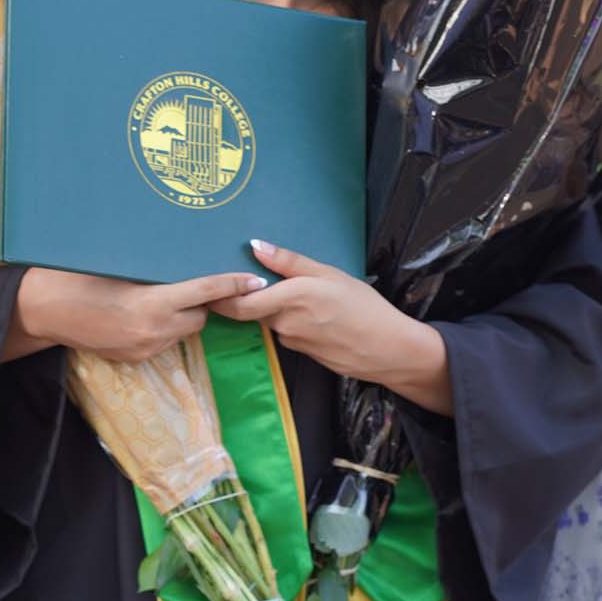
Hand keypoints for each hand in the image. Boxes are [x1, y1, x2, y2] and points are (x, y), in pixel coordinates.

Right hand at [14, 267, 267, 363]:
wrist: (45, 310)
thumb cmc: (77, 277)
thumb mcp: (120, 266)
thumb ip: (155, 270)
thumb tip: (184, 262)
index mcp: (152, 303)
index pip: (205, 291)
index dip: (233, 285)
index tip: (256, 281)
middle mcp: (154, 330)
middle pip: (200, 316)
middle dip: (202, 302)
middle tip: (193, 283)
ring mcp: (145, 348)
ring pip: (183, 331)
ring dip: (182, 316)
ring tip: (163, 297)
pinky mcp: (135, 359)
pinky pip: (163, 342)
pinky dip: (162, 328)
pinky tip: (142, 314)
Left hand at [212, 240, 452, 413]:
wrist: (389, 349)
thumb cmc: (364, 306)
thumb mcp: (330, 274)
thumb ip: (290, 262)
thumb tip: (256, 246)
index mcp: (290, 300)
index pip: (238, 304)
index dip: (221, 297)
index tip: (212, 286)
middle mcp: (284, 323)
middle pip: (252, 312)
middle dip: (248, 299)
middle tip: (250, 281)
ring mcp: (293, 342)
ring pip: (272, 322)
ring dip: (276, 310)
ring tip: (302, 296)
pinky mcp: (303, 354)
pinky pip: (289, 333)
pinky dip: (293, 322)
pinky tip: (316, 315)